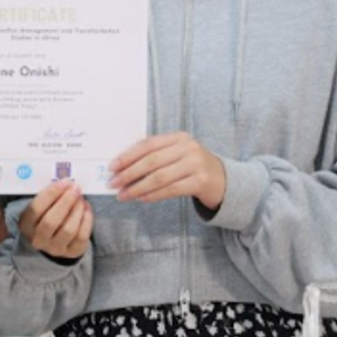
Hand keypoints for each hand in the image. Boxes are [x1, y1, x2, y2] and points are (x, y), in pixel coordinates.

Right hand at [18, 180, 93, 258]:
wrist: (52, 241)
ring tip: (81, 198)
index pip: (36, 209)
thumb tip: (66, 182)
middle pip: (52, 221)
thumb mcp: (41, 207)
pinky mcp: (71, 252)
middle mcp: (38, 239)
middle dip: (66, 201)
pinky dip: (86, 219)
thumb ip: (49, 196)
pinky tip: (86, 208)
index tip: (64, 182)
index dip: (51, 194)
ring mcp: (54, 248)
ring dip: (77, 210)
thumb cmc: (46, 216)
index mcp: (26, 224)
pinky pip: (81, 236)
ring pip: (68, 229)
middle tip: (76, 188)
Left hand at [109, 132, 225, 208]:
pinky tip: (141, 198)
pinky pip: (170, 190)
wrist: (223, 181)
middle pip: (152, 161)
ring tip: (123, 195)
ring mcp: (196, 164)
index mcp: (178, 137)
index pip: (148, 144)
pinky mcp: (200, 182)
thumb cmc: (192, 168)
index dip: (128, 156)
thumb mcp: (177, 155)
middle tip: (114, 183)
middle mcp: (188, 148)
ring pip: (159, 177)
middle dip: (129, 173)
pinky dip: (153, 195)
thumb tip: (122, 168)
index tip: (112, 167)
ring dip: (137, 188)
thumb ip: (155, 157)